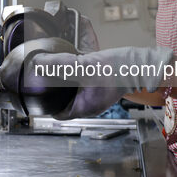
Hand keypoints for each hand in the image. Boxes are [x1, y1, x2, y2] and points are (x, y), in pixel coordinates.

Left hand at [24, 45, 172, 119]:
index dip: (46, 104)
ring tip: (52, 70)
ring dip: (62, 82)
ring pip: (72, 92)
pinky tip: (70, 64)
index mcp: (84, 107)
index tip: (37, 92)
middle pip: (63, 102)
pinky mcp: (98, 86)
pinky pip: (81, 84)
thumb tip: (37, 62)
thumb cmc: (116, 70)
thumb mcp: (83, 66)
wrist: (140, 64)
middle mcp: (88, 104)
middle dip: (52, 92)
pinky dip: (73, 77)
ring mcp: (94, 96)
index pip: (58, 113)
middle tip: (41, 78)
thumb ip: (59, 65)